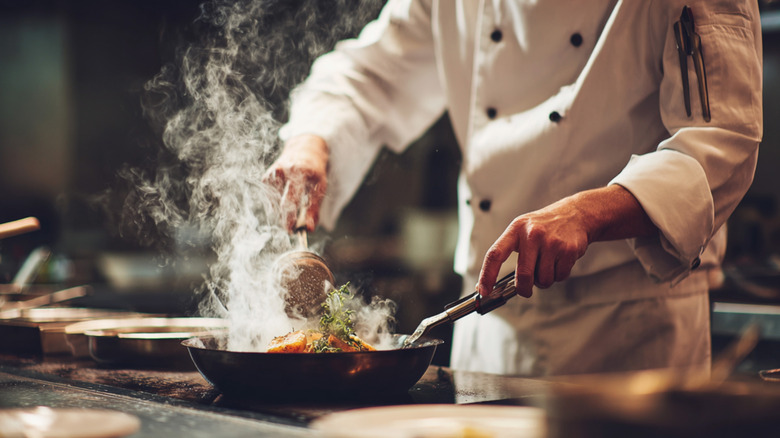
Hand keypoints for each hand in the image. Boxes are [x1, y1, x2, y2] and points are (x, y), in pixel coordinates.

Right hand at [263, 135, 328, 231]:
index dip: (302, 216)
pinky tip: (284, 197)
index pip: (303, 198)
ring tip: (292, 209)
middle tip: (291, 230)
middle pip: (286, 202)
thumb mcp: (320, 187)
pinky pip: (271, 200)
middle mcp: (287, 171)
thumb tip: (309, 229)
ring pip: (276, 204)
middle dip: (288, 220)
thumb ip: (315, 208)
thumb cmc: (313, 173)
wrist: (303, 150)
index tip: (303, 231)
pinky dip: (277, 205)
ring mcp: (275, 173)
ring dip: (283, 213)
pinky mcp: (266, 178)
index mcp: (303, 172)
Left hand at [476, 185, 655, 297]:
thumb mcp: (522, 229)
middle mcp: (533, 234)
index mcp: (516, 229)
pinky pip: (560, 276)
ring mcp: (552, 242)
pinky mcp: (569, 250)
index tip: (483, 290)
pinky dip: (558, 275)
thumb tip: (490, 283)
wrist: (575, 214)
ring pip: (543, 280)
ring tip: (546, 265)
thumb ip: (508, 252)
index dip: (487, 275)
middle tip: (525, 290)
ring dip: (544, 280)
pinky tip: (559, 261)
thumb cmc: (543, 226)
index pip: (495, 254)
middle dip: (523, 289)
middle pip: (523, 275)